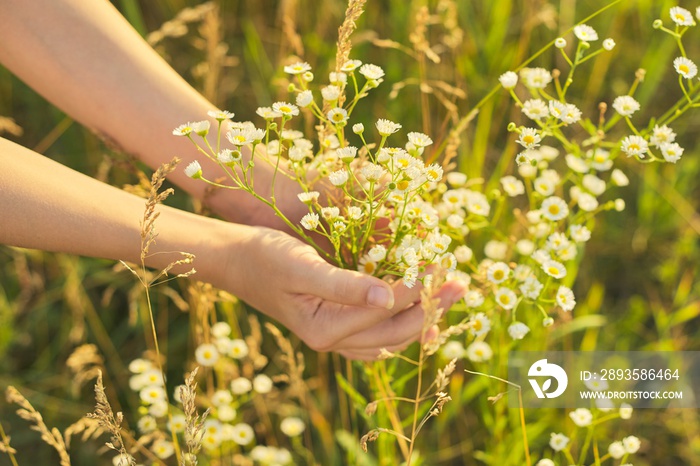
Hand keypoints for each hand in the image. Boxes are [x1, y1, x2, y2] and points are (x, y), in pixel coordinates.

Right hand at [222, 227, 465, 359]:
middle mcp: (331, 341)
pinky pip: (377, 335)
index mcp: (325, 330)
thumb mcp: (303, 266)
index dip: (417, 286)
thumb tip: (390, 298)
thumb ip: (345, 285)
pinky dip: (402, 323)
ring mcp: (333, 337)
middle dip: (431, 308)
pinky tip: (417, 307)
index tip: (439, 261)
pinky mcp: (333, 326)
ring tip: (448, 295)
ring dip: (422, 317)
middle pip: (395, 333)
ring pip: (390, 339)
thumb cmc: (266, 256)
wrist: (236, 259)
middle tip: (459, 283)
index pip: (386, 311)